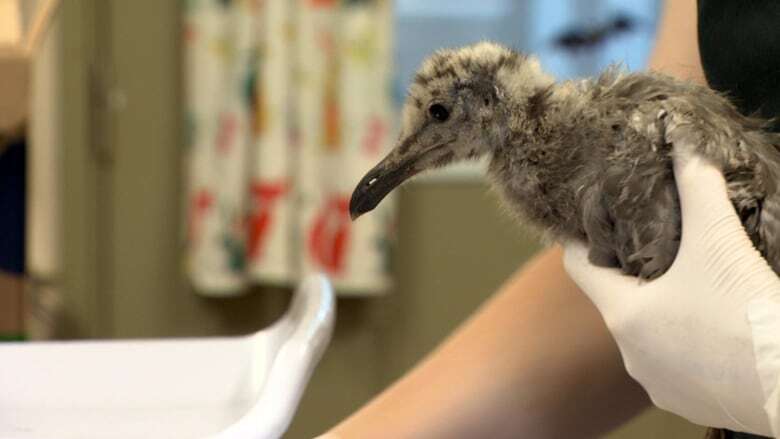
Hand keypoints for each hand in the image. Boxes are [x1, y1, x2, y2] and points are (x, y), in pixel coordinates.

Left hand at [563, 151, 779, 434]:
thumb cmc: (745, 312)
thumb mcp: (718, 242)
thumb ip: (697, 187)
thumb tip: (683, 140)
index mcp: (622, 314)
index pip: (579, 268)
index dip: (580, 242)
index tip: (587, 225)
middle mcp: (629, 352)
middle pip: (617, 301)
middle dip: (632, 275)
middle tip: (651, 247)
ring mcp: (656, 382)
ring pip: (646, 334)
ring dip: (660, 310)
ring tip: (685, 284)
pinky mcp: (685, 403)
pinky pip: (673, 364)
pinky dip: (683, 342)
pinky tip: (707, 324)